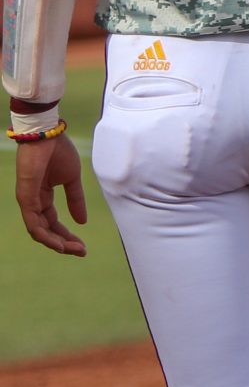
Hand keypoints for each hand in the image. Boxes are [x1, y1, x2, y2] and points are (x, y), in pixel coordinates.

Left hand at [16, 134, 86, 256]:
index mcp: (43, 197)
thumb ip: (75, 200)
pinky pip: (33, 223)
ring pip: (38, 231)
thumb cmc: (58, 152)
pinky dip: (45, 235)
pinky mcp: (26, 198)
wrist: (47, 135)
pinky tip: (58, 243)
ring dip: (55, 243)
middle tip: (81, 252)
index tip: (83, 245)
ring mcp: (28, 201)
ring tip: (72, 250)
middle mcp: (33, 202)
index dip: (67, 235)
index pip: (53, 222)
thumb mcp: (72, 179)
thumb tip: (81, 221)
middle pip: (46, 230)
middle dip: (63, 243)